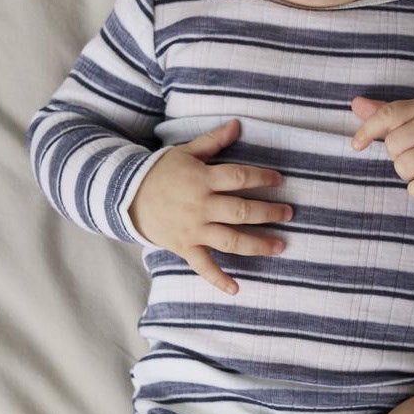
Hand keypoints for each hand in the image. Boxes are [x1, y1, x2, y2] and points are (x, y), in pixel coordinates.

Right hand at [127, 120, 292, 295]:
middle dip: (269, 213)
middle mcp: (201, 206)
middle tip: (288, 212)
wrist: (125, 196)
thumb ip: (213, 141)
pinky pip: (203, 266)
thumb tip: (237, 125)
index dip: (261, 178)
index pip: (238, 177)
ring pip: (231, 240)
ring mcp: (194, 229)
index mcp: (202, 180)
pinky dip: (218, 279)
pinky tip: (236, 289)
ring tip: (280, 246)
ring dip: (258, 245)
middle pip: (242, 212)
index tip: (278, 180)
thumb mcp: (185, 152)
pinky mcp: (185, 247)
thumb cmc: (160, 172)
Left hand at [349, 96, 413, 197]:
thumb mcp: (410, 118)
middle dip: (396, 154)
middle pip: (392, 145)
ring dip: (407, 172)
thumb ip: (382, 112)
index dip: (367, 131)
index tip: (356, 146)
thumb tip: (356, 103)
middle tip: (412, 152)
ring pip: (403, 167)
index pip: (387, 115)